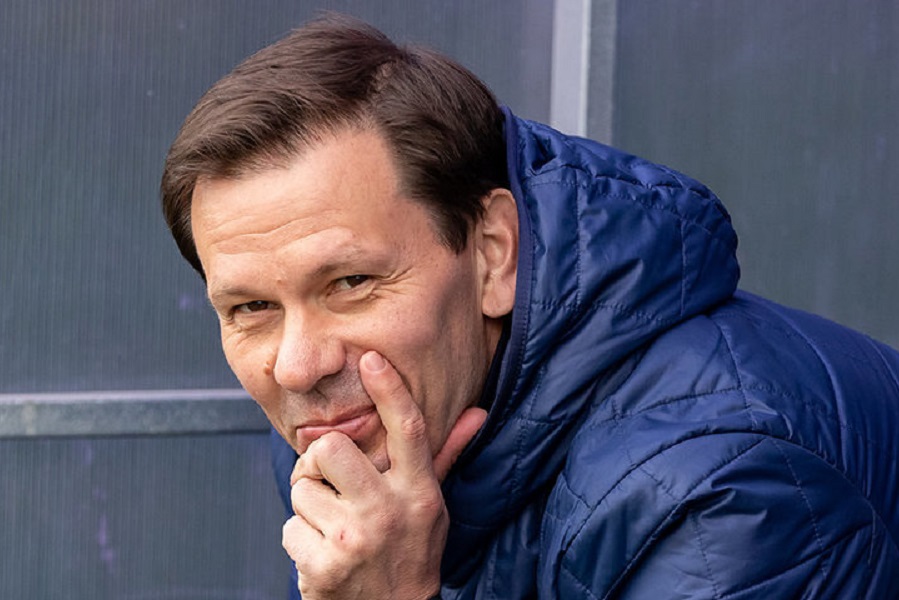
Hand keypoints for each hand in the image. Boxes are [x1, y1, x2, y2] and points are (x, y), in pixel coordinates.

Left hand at [282, 350, 487, 599]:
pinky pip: (289, 527)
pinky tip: (325, 554)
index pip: (409, 429)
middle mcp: (389, 512)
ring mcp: (356, 540)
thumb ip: (444, 456)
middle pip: (330, 447)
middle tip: (331, 483)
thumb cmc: (410, 553)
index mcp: (419, 492)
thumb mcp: (432, 507)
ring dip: (310, 508)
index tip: (370, 359)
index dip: (390, 390)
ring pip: (302, 488)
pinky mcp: (323, 566)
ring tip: (334, 528)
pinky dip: (300, 540)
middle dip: (319, 462)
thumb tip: (476, 413)